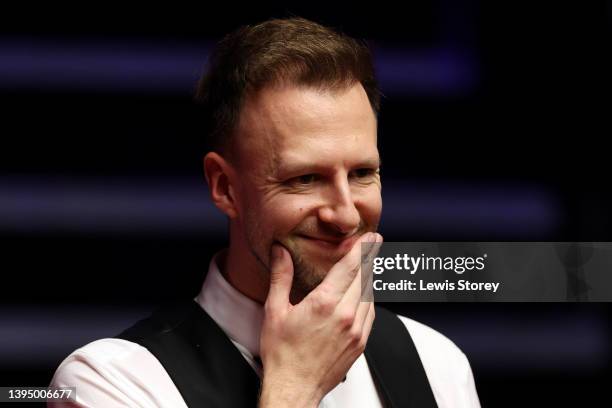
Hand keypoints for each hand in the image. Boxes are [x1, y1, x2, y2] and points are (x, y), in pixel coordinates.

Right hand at [258, 232, 382, 407]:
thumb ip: (281, 277)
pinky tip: (362, 294)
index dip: (364, 248)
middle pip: (365, 278)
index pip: (351, 267)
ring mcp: (357, 331)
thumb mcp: (275, 311)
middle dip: (370, 258)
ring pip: (370, 295)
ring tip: (367, 266)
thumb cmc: (282, 353)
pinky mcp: (361, 344)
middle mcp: (346, 316)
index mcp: (325, 304)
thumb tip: (281, 252)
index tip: (372, 236)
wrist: (294, 388)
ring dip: (370, 278)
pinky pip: (371, 314)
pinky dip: (369, 299)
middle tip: (373, 242)